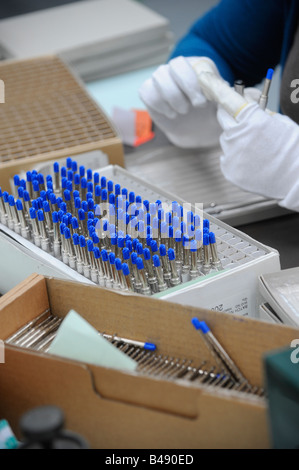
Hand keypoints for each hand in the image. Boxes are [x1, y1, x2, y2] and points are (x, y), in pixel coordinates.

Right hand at [138, 56, 221, 147]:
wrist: (195, 130)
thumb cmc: (210, 114)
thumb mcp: (222, 107)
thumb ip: (224, 98)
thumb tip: (222, 92)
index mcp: (199, 66)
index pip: (198, 64)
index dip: (202, 83)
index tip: (206, 102)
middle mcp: (179, 68)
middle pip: (176, 64)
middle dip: (187, 86)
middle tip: (197, 106)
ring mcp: (162, 78)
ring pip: (160, 76)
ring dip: (173, 97)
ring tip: (184, 112)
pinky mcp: (149, 91)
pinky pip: (147, 91)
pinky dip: (159, 105)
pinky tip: (171, 115)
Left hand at [197, 72, 298, 210]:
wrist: (296, 179)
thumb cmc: (292, 147)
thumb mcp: (279, 121)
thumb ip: (258, 111)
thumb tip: (244, 101)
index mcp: (252, 119)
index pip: (228, 98)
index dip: (216, 87)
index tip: (205, 78)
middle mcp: (237, 136)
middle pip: (223, 117)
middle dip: (231, 115)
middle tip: (244, 119)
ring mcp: (231, 155)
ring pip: (226, 138)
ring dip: (236, 139)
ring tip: (257, 148)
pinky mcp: (229, 170)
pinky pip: (227, 156)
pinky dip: (236, 156)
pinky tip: (253, 161)